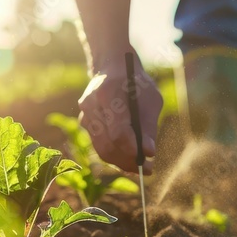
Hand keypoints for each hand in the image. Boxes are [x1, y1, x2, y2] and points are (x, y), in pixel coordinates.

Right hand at [78, 52, 161, 173]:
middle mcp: (91, 105)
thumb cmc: (135, 82)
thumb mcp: (150, 97)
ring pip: (102, 149)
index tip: (151, 157)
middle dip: (129, 160)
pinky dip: (116, 155)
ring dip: (123, 162)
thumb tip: (149, 152)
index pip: (118, 131)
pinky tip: (130, 157)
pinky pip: (100, 145)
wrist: (112, 67)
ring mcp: (85, 114)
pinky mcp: (85, 123)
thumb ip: (148, 124)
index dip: (134, 148)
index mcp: (108, 93)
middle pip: (108, 144)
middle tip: (148, 168)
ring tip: (142, 166)